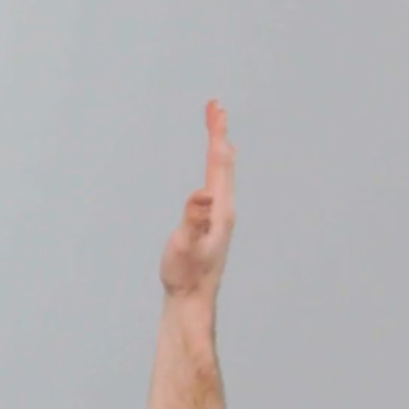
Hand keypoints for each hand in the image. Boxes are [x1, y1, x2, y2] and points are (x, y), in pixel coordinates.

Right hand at [159, 99, 235, 298]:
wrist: (191, 301)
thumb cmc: (186, 275)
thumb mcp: (185, 246)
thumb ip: (193, 220)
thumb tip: (204, 196)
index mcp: (219, 210)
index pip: (219, 163)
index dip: (217, 134)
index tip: (216, 108)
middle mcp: (223, 210)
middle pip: (223, 163)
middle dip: (219, 133)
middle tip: (216, 107)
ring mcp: (219, 218)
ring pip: (221, 175)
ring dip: (218, 149)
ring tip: (217, 131)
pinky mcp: (211, 226)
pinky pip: (215, 187)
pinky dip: (213, 169)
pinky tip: (212, 174)